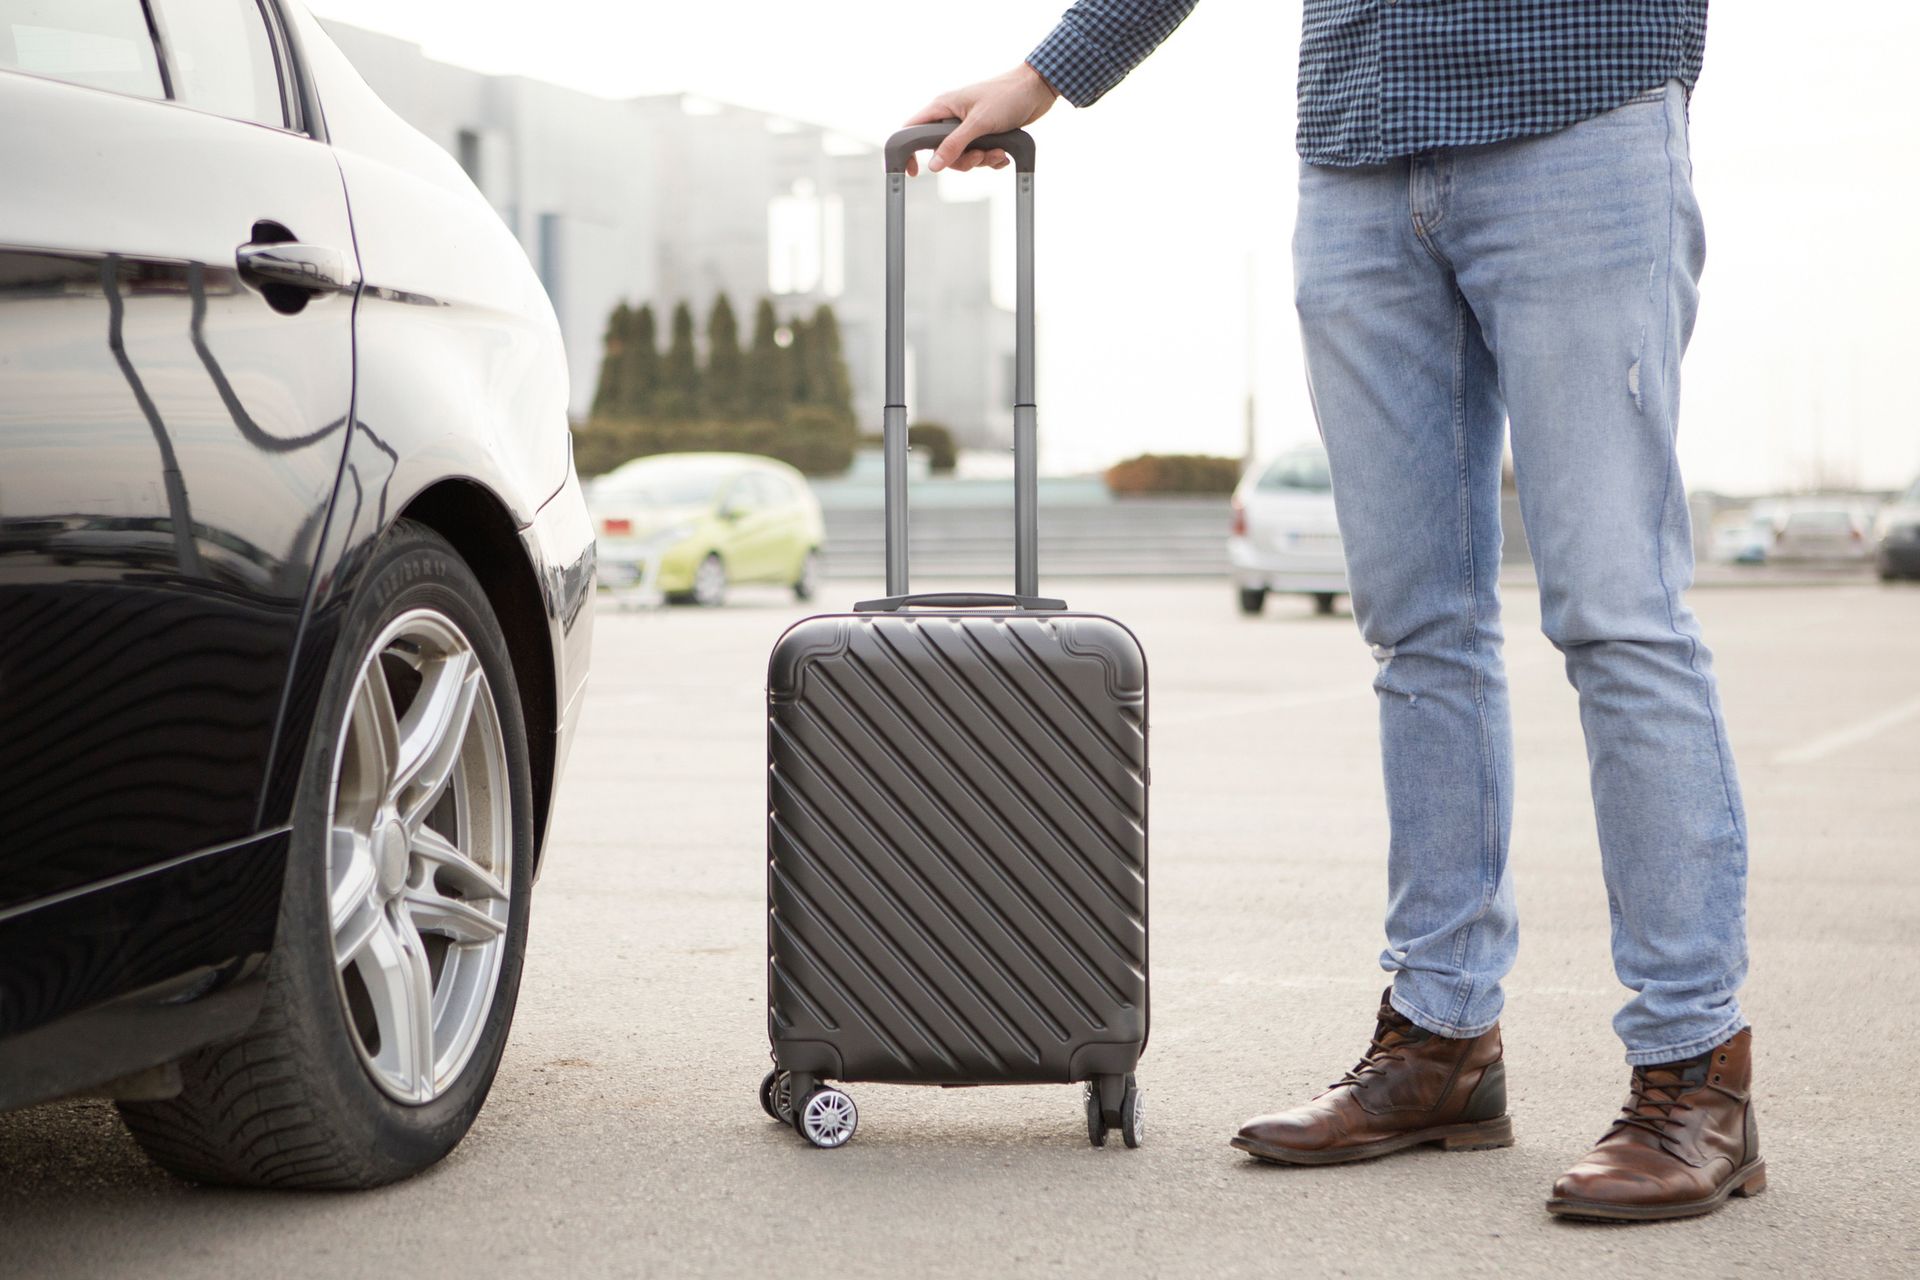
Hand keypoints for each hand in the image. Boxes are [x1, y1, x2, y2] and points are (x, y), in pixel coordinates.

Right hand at [903, 63, 1058, 174]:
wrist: (1037, 90)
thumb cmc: (1007, 96)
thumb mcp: (979, 123)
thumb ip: (954, 145)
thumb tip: (933, 165)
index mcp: (943, 107)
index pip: (912, 130)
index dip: (908, 151)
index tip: (912, 171)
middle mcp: (952, 118)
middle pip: (941, 152)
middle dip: (962, 160)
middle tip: (979, 155)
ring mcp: (968, 127)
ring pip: (962, 157)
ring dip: (981, 160)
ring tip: (998, 151)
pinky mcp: (984, 135)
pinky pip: (979, 156)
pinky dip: (992, 159)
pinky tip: (1004, 151)